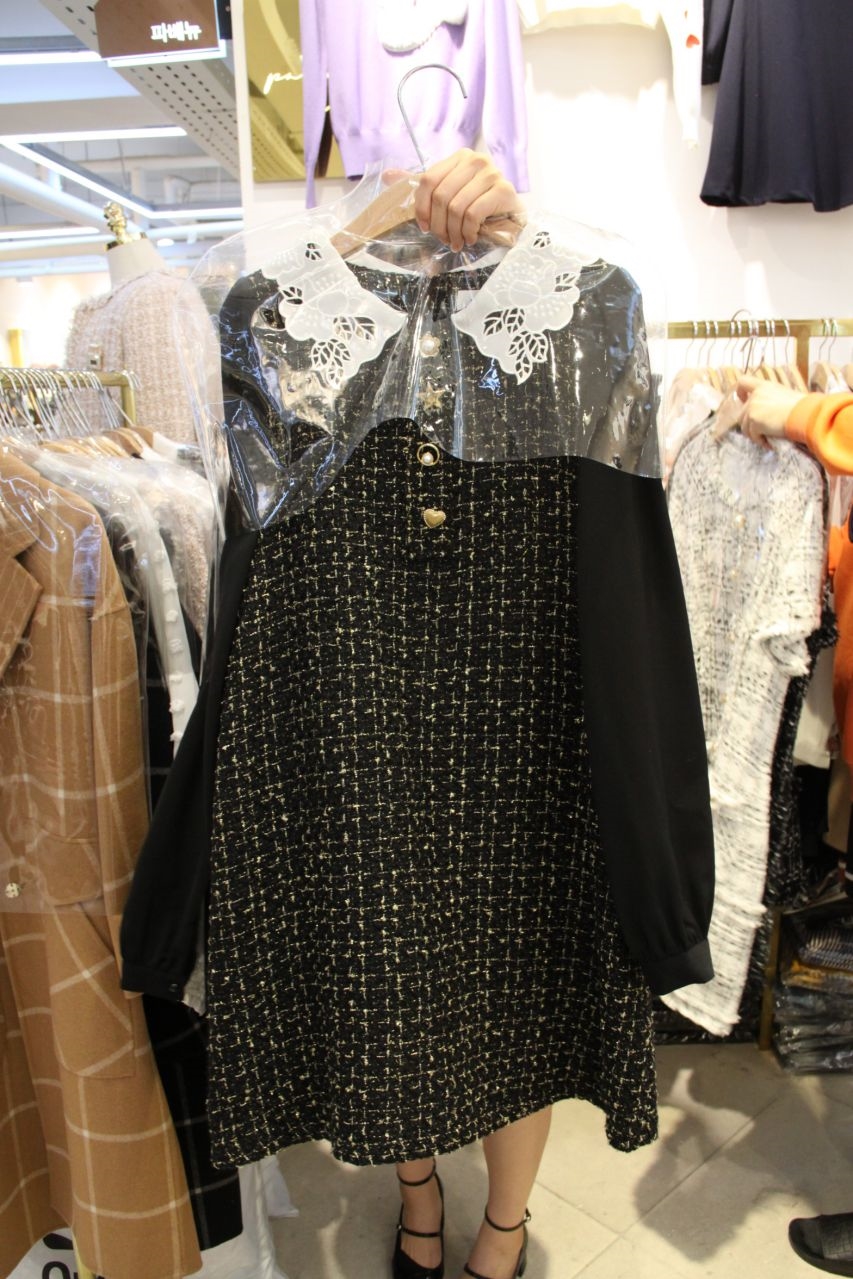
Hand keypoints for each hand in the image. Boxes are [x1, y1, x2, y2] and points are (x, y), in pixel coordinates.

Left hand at [387, 150, 522, 252]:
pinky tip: (471, 238)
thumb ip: (422, 187)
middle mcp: (476, 160)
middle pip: (441, 196)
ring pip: (456, 208)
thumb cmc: (478, 208)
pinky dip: (468, 232)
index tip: (424, 227)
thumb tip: (387, 176)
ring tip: (458, 241)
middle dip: (438, 225)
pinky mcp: (504, 190)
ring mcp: (492, 173)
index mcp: (459, 158)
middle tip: (444, 239)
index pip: (428, 180)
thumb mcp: (449, 195)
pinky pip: (473, 214)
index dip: (421, 207)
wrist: (512, 220)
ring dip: (454, 232)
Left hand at [735, 376, 803, 445]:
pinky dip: (760, 441)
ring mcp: (752, 408)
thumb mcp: (784, 396)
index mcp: (763, 386)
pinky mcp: (752, 421)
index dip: (739, 392)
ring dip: (755, 435)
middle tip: (763, 432)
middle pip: (742, 413)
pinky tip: (770, 442)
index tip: (743, 400)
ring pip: (744, 427)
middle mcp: (755, 396)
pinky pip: (752, 436)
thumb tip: (768, 412)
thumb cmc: (801, 406)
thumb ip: (770, 400)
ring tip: (767, 438)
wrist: (803, 414)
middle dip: (750, 425)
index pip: (743, 382)